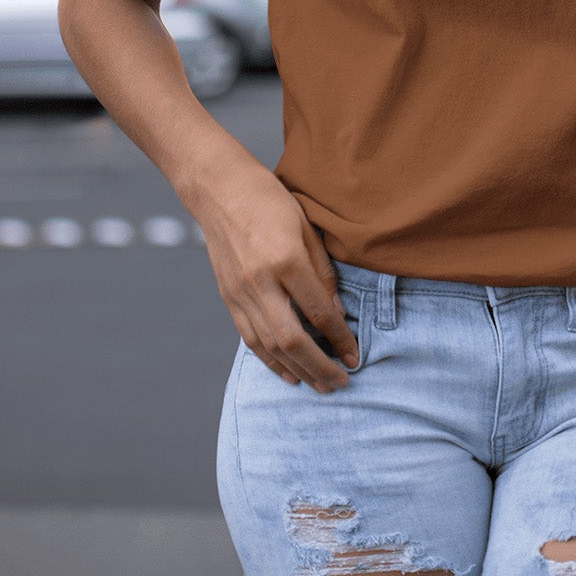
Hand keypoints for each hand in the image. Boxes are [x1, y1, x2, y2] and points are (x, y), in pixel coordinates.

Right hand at [193, 155, 359, 390]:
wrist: (220, 189)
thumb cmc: (269, 200)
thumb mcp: (306, 226)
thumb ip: (322, 271)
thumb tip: (337, 311)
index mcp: (286, 261)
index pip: (319, 312)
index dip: (340, 338)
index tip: (355, 356)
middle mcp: (261, 283)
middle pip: (292, 340)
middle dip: (320, 366)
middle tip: (341, 384)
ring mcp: (241, 293)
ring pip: (269, 346)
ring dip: (296, 370)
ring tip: (319, 386)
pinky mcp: (228, 298)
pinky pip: (249, 338)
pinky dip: (269, 361)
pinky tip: (287, 372)